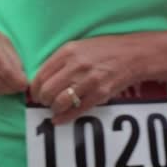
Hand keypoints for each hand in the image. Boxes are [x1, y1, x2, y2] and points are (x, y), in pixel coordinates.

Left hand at [30, 38, 144, 123]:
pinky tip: (58, 119)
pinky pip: (77, 110)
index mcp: (68, 52)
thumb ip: (60, 60)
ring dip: (53, 109)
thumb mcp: (78, 46)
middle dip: (42, 100)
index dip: (34, 88)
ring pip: (60, 102)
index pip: (41, 74)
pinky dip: (64, 118)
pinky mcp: (100, 93)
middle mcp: (77, 65)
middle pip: (48, 90)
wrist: (132, 54)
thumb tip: (41, 78)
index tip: (34, 93)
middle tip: (43, 102)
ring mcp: (89, 80)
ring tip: (54, 108)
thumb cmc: (103, 50)